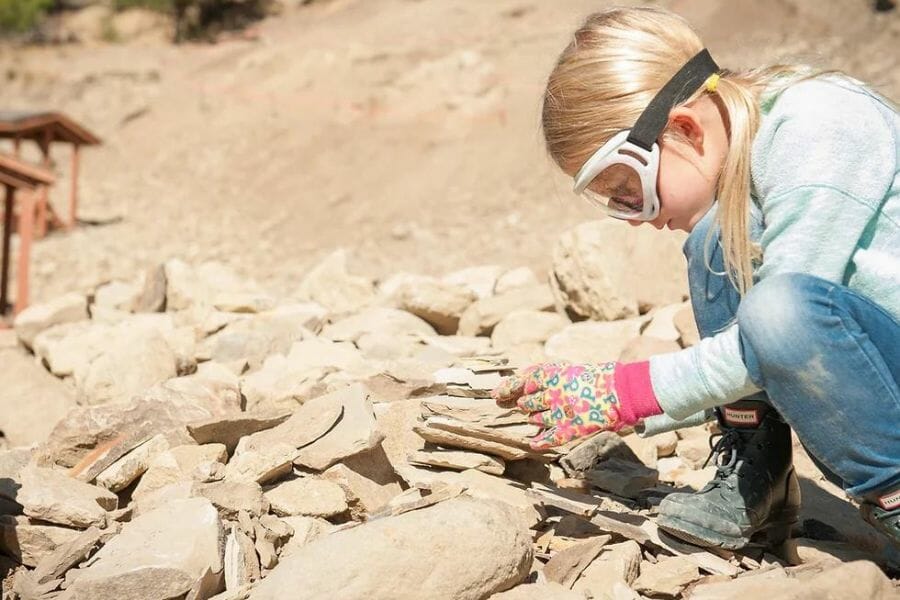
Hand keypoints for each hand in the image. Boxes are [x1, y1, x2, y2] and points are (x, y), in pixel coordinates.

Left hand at [492, 361, 624, 450]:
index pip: (520, 383)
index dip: (506, 389)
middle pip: (526, 403)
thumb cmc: (590, 377)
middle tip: (519, 405)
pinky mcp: (571, 429)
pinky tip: (534, 442)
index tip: (496, 394)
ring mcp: (561, 413)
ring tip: (538, 416)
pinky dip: (540, 441)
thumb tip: (515, 381)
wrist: (619, 390)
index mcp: (551, 376)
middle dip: (522, 405)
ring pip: (535, 419)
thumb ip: (539, 374)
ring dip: (533, 418)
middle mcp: (552, 394)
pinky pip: (550, 439)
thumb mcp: (563, 368)